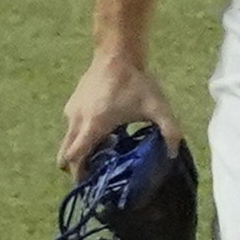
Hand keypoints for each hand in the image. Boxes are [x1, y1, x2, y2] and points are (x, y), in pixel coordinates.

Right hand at [61, 53, 182, 175]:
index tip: (89, 186)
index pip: (77, 158)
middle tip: (94, 177)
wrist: (116, 53)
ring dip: (79, 152)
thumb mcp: (158, 107)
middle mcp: (76, 120)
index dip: (79, 175)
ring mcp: (71, 111)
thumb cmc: (136, 81)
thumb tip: (173, 154)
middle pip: (66, 154)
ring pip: (68, 141)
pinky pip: (71, 128)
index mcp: (94, 125)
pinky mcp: (72, 104)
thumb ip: (170, 131)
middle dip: (76, 168)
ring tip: (102, 155)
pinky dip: (80, 136)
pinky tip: (101, 133)